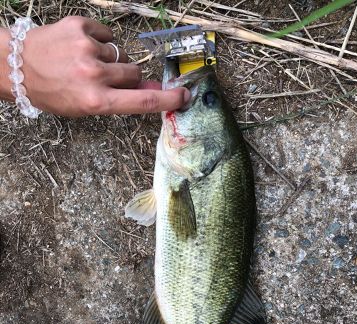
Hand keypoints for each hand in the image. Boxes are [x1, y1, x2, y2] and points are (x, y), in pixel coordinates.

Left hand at [0, 16, 189, 115]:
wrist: (17, 67)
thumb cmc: (52, 93)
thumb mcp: (85, 108)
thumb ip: (120, 99)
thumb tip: (152, 89)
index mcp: (96, 102)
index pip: (143, 101)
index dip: (168, 100)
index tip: (184, 97)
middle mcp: (94, 76)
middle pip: (133, 73)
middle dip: (126, 77)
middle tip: (106, 80)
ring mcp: (87, 49)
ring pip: (121, 55)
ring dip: (111, 60)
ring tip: (86, 63)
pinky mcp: (81, 27)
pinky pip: (107, 36)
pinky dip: (99, 42)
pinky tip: (81, 48)